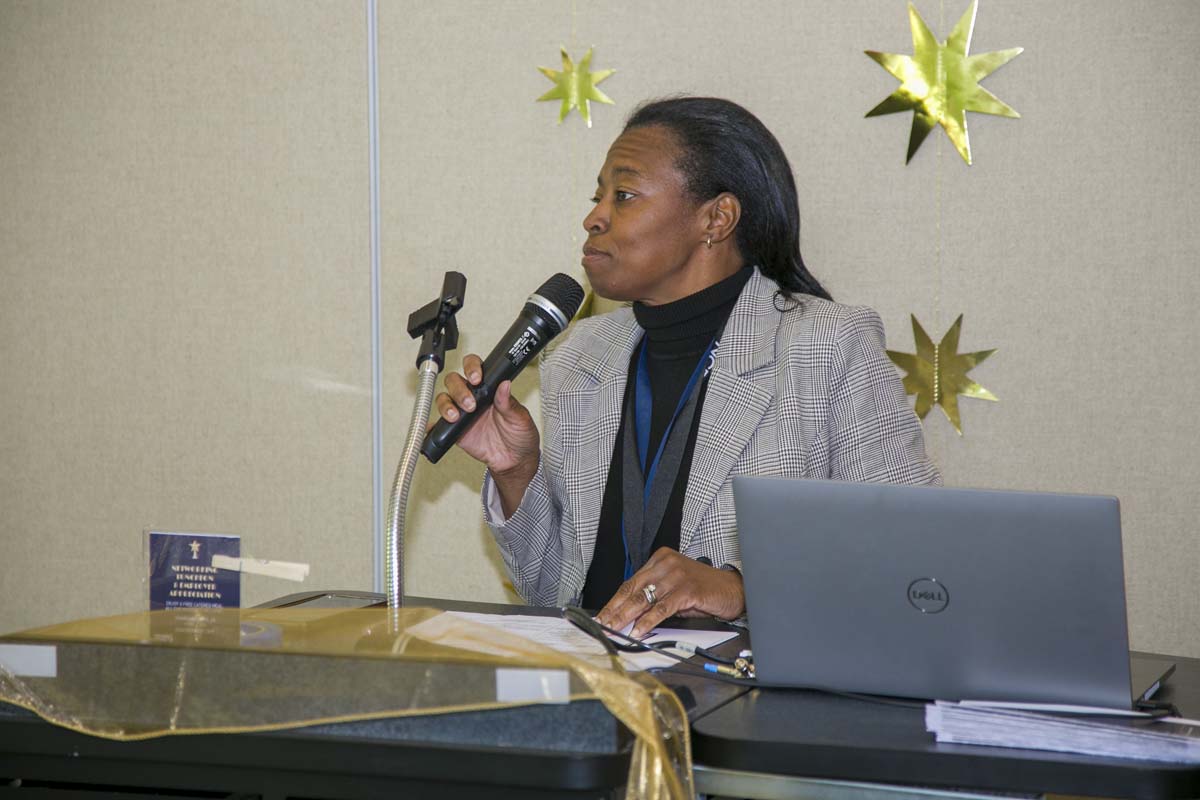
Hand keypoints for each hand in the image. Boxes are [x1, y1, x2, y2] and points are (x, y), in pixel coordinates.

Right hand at [433, 354, 539, 513]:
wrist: (514, 461)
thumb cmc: (520, 435)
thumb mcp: (520, 418)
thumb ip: (510, 403)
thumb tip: (505, 384)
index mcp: (489, 389)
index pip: (475, 368)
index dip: (472, 368)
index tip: (476, 378)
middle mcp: (473, 397)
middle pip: (454, 381)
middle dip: (459, 389)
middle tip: (470, 404)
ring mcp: (463, 413)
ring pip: (444, 399)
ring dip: (446, 405)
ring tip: (456, 416)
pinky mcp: (455, 430)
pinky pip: (439, 425)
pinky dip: (432, 425)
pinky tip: (433, 427)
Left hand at [594, 548, 744, 638]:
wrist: (733, 589)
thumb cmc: (704, 589)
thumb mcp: (675, 589)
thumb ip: (654, 597)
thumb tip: (630, 616)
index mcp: (660, 559)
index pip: (631, 582)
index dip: (615, 601)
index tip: (602, 615)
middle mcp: (666, 564)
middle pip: (633, 589)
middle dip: (615, 610)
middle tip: (602, 624)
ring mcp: (676, 575)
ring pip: (644, 599)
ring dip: (626, 617)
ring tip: (615, 629)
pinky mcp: (686, 590)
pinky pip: (661, 608)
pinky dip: (647, 622)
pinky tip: (639, 630)